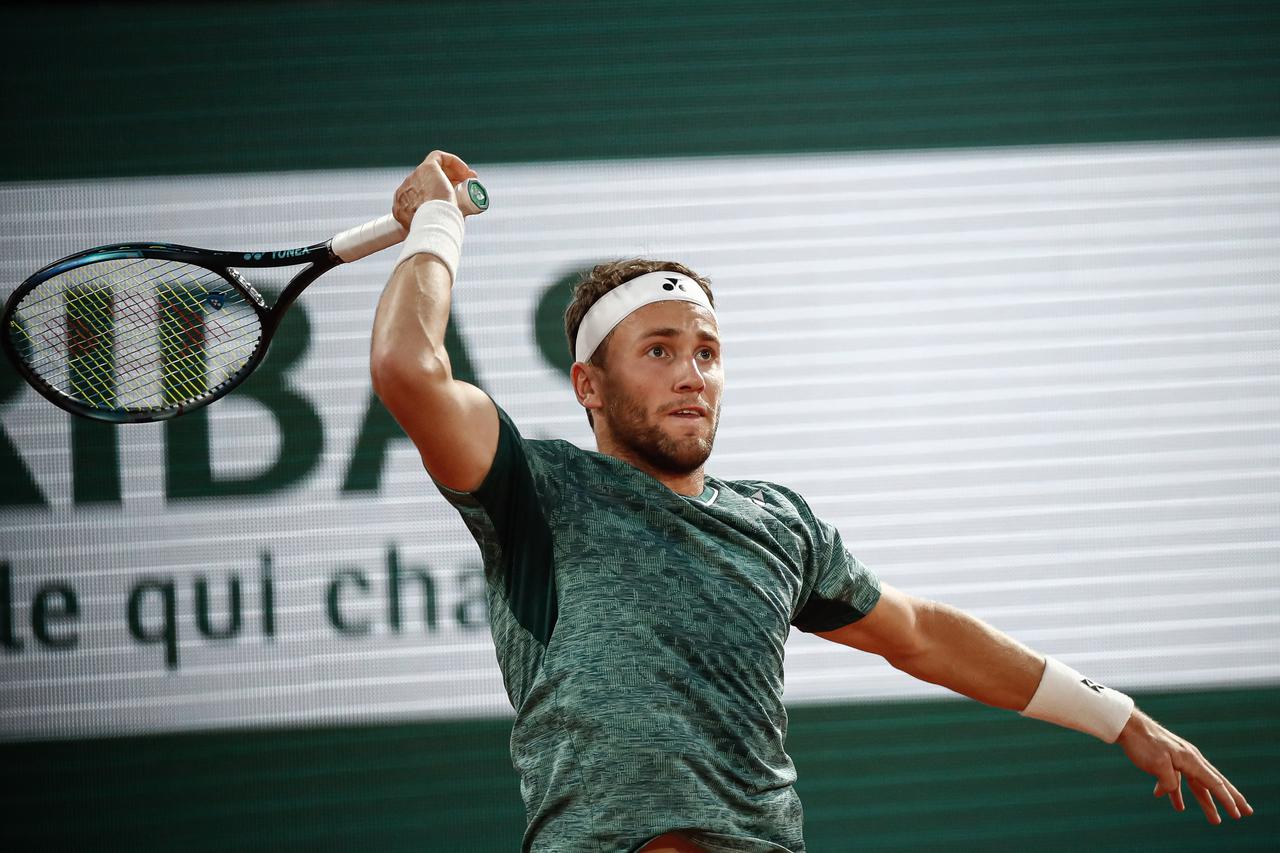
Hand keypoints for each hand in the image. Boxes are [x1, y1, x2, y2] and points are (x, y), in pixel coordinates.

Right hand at [392, 150, 478, 227]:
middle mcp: (405, 191)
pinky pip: (439, 157)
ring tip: (470, 181)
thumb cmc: (434, 231)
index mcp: (402, 208)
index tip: (455, 201)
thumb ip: (438, 227)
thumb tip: (453, 228)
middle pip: (429, 183)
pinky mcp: (426, 168)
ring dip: (454, 174)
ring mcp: (414, 178)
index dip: (439, 197)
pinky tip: (467, 173)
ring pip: (435, 170)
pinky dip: (454, 162)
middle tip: (466, 189)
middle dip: (449, 184)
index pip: (421, 197)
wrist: (432, 222)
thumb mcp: (433, 231)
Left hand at [1116, 707, 1252, 824]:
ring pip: (1196, 785)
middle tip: (1244, 813)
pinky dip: (1176, 792)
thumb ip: (1169, 782)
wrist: (1127, 725)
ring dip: (1205, 802)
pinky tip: (1174, 804)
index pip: (1214, 783)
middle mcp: (1189, 759)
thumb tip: (1172, 792)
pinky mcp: (1166, 761)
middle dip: (1228, 799)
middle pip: (1213, 783)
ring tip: (1215, 820)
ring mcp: (1178, 760)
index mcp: (1191, 760)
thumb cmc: (1143, 743)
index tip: (1238, 814)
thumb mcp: (1157, 764)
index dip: (1227, 800)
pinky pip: (1176, 781)